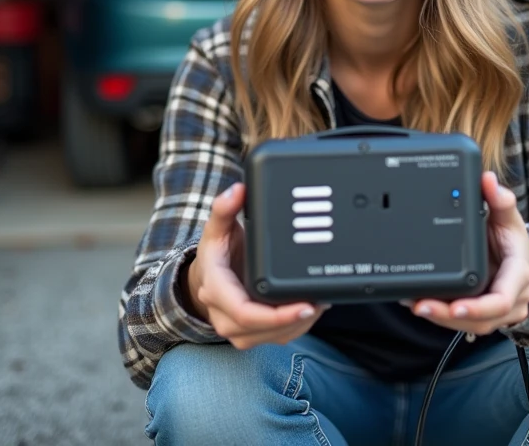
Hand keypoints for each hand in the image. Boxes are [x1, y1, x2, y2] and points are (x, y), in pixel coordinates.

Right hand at [185, 183, 327, 348]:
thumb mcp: (216, 228)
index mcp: (216, 291)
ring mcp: (237, 330)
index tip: (305, 306)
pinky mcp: (252, 335)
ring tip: (320, 302)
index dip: (278, 316)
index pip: (246, 313)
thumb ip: (225, 208)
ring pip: (274, 337)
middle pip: (264, 329)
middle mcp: (224, 317)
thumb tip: (238, 190)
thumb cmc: (216, 254)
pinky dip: (297, 327)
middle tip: (321, 300)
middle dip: (297, 319)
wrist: (206, 278)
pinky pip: (277, 338)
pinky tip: (312, 309)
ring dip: (300, 324)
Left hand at [402, 171, 528, 335]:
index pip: (501, 300)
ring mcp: (499, 313)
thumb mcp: (510, 218)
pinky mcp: (484, 316)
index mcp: (519, 275)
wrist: (521, 259)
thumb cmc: (514, 240)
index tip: (455, 307)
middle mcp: (512, 300)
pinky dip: (442, 316)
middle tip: (420, 305)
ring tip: (415, 304)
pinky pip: (464, 323)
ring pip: (471, 326)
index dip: (478, 307)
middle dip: (448, 316)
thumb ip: (500, 199)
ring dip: (442, 319)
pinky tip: (419, 303)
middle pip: (482, 320)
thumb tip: (487, 181)